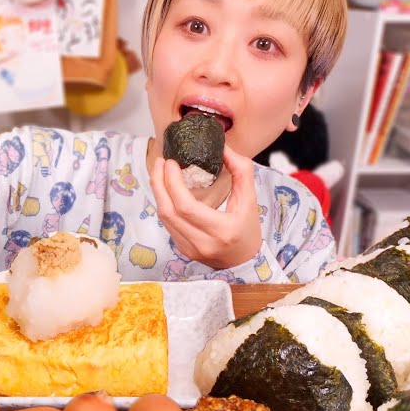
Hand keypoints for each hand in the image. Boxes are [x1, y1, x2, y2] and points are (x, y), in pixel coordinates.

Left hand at [149, 144, 261, 269]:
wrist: (244, 262)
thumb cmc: (248, 229)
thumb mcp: (251, 199)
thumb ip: (241, 171)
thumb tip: (223, 148)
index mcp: (222, 231)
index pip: (186, 206)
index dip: (173, 182)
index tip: (171, 163)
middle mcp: (202, 243)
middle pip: (168, 211)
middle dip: (159, 183)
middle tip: (160, 162)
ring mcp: (189, 249)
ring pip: (164, 218)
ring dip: (158, 192)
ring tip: (159, 172)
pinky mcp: (182, 250)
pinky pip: (167, 224)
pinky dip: (164, 204)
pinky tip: (165, 190)